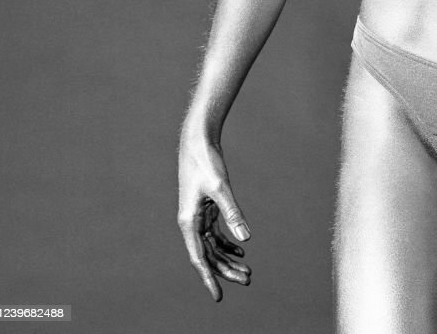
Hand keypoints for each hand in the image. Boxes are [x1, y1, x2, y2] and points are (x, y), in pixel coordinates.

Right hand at [177, 133, 252, 300]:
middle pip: (209, 255)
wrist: (198, 141)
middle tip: (248, 279)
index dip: (210, 278)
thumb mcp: (220, 187)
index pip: (200, 259)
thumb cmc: (205, 162)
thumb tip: (245, 239)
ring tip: (247, 269)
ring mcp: (198, 216)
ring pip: (213, 246)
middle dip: (226, 270)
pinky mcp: (206, 208)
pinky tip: (241, 249)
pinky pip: (215, 233)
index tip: (219, 296)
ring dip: (228, 258)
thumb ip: (233, 212)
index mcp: (189, 222)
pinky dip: (228, 242)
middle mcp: (191, 223)